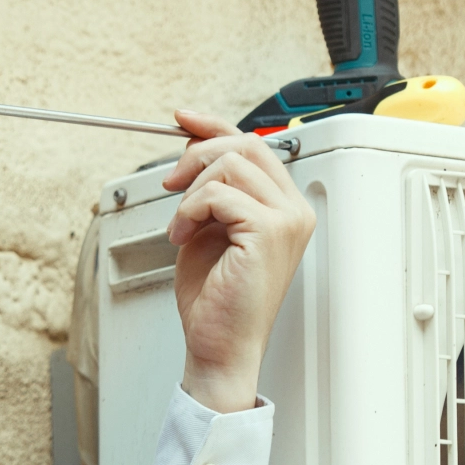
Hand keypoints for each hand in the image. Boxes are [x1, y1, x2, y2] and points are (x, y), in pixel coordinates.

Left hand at [158, 112, 316, 413]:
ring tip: (181, 226)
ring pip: (229, 165)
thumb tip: (193, 147)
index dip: (214, 125)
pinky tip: (183, 236)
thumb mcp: (207, 226)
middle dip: (196, 155)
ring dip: (190, 192)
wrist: (218, 343)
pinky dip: (189, 211)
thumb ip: (210, 187)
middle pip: (244, 145)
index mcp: (284, 206)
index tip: (183, 120)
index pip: (254, 145)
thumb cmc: (215, 297)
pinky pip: (218, 194)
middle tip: (170, 183)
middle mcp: (294, 210)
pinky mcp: (268, 232)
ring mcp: (286, 220)